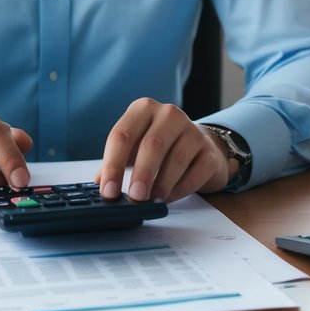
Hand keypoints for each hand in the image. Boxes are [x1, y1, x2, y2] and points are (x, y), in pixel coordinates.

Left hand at [95, 98, 229, 201]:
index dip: (112, 165)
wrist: (201, 146)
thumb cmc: (161, 147)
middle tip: (133, 198)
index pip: (122, 135)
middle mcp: (168, 114)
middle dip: (140, 175)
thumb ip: (115, 163)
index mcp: (143, 109)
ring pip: (175, 159)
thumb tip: (99, 183)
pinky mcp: (209, 151)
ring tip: (151, 201)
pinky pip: (194, 173)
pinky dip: (179, 189)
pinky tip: (168, 198)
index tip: (108, 191)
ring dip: (161, 184)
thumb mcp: (134, 148)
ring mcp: (193, 130)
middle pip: (151, 145)